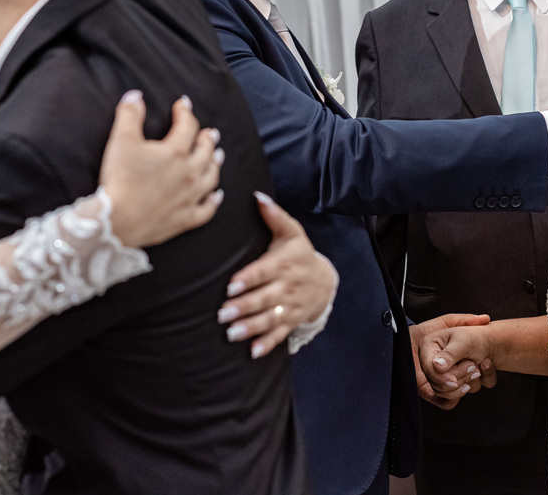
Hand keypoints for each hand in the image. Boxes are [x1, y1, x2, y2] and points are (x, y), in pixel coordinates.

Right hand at [100, 91, 222, 248]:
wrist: (118, 220)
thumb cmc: (120, 179)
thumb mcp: (121, 140)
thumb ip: (129, 114)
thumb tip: (135, 96)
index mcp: (175, 152)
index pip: (187, 126)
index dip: (185, 112)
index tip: (183, 104)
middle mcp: (189, 173)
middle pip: (205, 151)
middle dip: (207, 139)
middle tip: (210, 133)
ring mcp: (190, 197)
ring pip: (211, 177)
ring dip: (215, 164)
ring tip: (217, 156)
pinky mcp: (186, 218)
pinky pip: (207, 209)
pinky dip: (214, 201)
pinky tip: (217, 195)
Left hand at [218, 193, 336, 358]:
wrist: (325, 280)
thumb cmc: (300, 253)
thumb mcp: (291, 232)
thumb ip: (274, 216)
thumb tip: (257, 196)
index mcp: (284, 264)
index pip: (263, 272)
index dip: (248, 279)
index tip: (231, 286)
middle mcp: (287, 286)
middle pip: (264, 298)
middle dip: (244, 307)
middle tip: (223, 313)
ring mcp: (290, 306)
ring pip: (269, 318)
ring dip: (250, 327)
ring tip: (231, 333)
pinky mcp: (291, 320)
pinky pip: (279, 334)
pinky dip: (267, 344)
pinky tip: (252, 352)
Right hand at [411, 314, 493, 409]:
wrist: (488, 344)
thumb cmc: (476, 338)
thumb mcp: (464, 342)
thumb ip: (450, 354)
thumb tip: (436, 367)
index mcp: (429, 345)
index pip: (429, 368)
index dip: (442, 378)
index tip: (455, 381)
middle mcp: (431, 360)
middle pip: (436, 382)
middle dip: (458, 378)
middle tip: (473, 366)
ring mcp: (438, 372)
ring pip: (444, 392)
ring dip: (464, 383)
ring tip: (476, 369)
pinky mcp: (447, 382)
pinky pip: (450, 397)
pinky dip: (464, 390)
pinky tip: (474, 379)